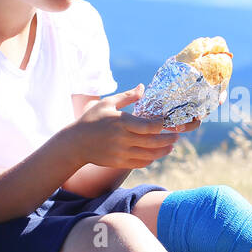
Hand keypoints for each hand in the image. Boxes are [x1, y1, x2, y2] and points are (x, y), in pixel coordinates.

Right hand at [70, 84, 192, 169]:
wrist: (75, 143)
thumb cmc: (91, 119)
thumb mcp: (107, 103)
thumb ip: (127, 96)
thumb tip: (143, 87)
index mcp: (121, 121)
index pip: (148, 126)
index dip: (161, 125)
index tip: (165, 121)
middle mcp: (122, 138)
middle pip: (152, 141)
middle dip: (167, 139)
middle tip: (176, 136)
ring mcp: (121, 152)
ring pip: (149, 155)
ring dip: (163, 151)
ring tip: (170, 146)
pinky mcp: (119, 162)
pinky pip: (140, 163)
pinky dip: (150, 160)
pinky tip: (155, 154)